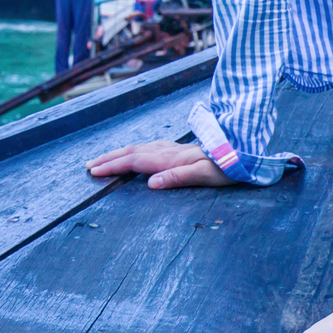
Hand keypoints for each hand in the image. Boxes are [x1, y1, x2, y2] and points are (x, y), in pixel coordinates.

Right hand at [84, 138, 233, 188]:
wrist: (244, 151)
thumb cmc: (228, 166)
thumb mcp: (206, 175)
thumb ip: (178, 177)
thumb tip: (150, 184)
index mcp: (172, 158)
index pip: (135, 161)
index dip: (113, 166)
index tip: (93, 172)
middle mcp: (170, 150)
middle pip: (133, 152)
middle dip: (109, 158)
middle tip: (89, 165)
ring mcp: (175, 148)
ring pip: (140, 148)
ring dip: (120, 153)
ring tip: (104, 159)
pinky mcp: (181, 149)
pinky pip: (150, 147)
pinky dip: (135, 151)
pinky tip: (136, 153)